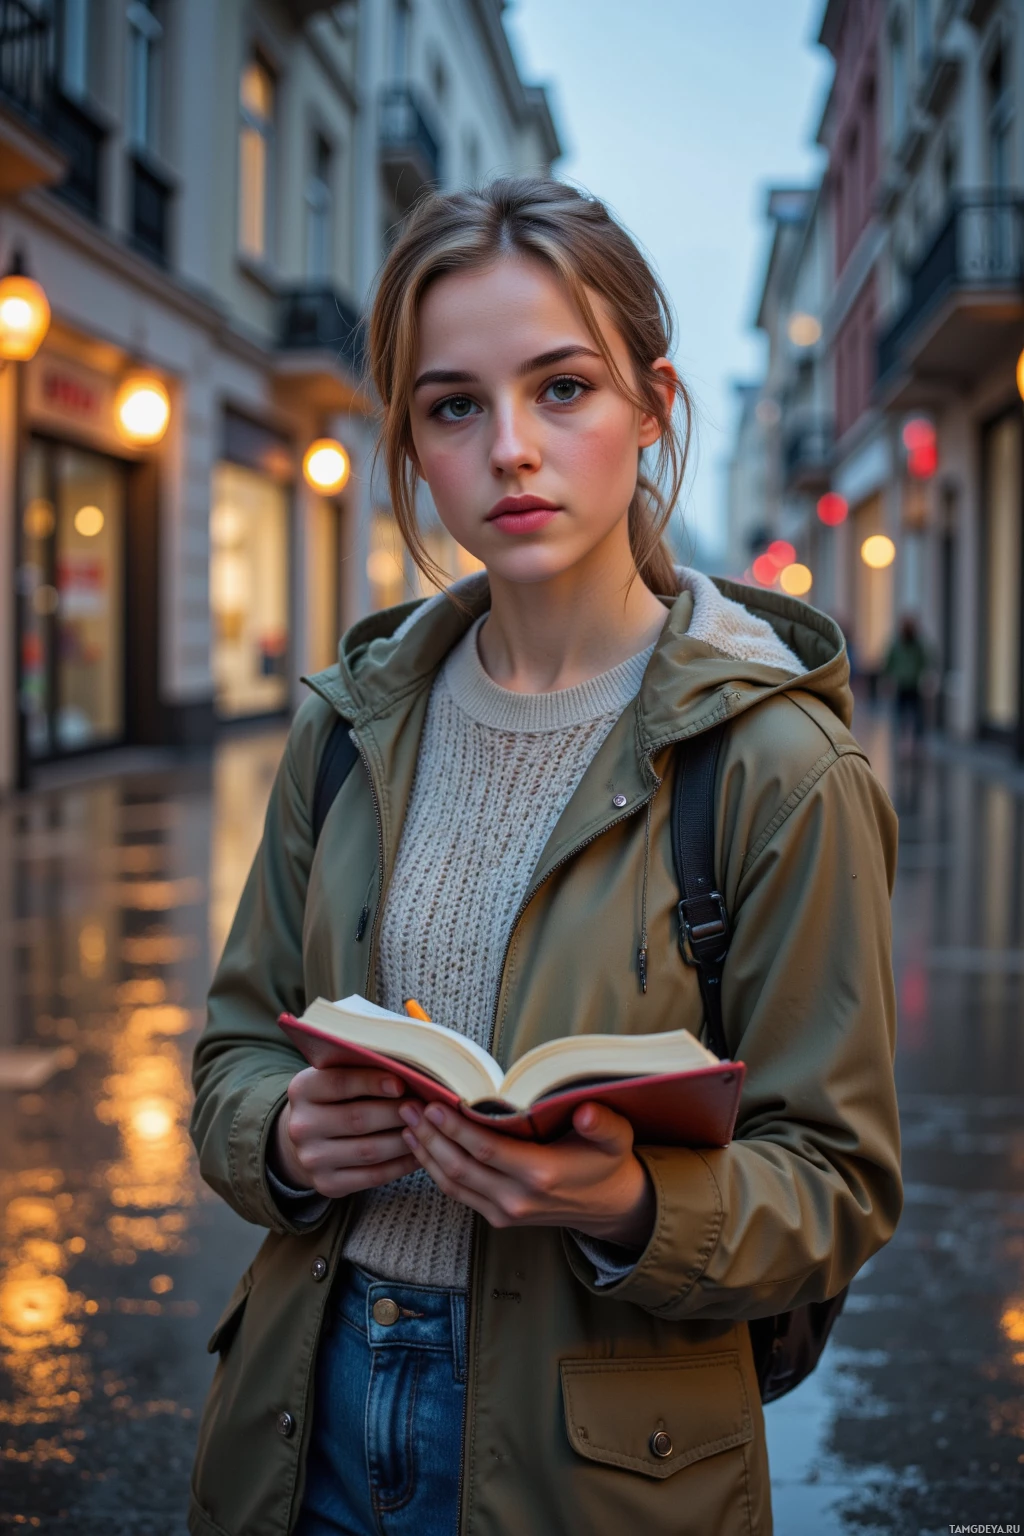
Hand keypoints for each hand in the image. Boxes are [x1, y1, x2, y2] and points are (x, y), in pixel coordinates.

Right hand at [273, 1067, 418, 1197]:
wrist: (307, 1137)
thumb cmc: (335, 1097)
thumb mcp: (336, 1074)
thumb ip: (362, 1069)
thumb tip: (408, 1070)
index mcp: (302, 1090)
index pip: (339, 1083)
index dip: (372, 1082)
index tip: (402, 1083)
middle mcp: (301, 1126)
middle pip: (358, 1119)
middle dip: (397, 1112)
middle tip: (425, 1107)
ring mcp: (312, 1159)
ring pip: (370, 1151)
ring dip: (405, 1140)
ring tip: (428, 1128)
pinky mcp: (327, 1184)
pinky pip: (373, 1176)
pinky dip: (401, 1165)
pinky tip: (420, 1152)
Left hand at [398, 1100, 654, 1248]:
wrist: (608, 1206)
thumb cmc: (607, 1162)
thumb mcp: (616, 1138)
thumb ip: (603, 1124)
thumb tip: (587, 1112)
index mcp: (541, 1175)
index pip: (485, 1149)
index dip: (455, 1128)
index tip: (433, 1104)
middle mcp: (517, 1199)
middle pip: (460, 1166)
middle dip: (429, 1136)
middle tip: (408, 1107)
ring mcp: (504, 1212)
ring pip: (452, 1183)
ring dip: (425, 1152)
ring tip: (406, 1122)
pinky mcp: (497, 1218)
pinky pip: (458, 1193)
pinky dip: (435, 1170)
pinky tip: (422, 1147)